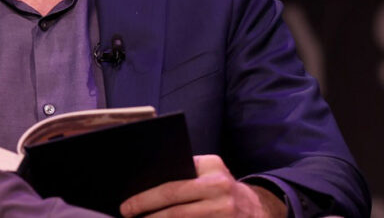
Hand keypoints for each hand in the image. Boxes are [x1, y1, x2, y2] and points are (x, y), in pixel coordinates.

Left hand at [119, 155, 286, 217]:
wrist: (256, 209)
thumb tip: (144, 183)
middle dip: (148, 215)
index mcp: (212, 171)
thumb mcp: (209, 171)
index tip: (127, 206)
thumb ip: (184, 172)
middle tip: (128, 217)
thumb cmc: (221, 188)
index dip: (145, 198)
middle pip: (175, 211)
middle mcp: (221, 193)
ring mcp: (225, 216)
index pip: (172, 187)